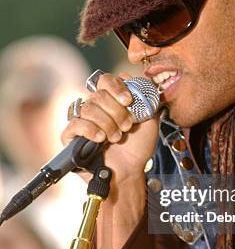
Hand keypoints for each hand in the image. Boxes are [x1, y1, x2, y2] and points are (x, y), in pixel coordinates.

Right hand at [61, 72, 158, 201]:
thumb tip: (137, 77)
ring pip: (88, 108)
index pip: (105, 80)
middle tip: (126, 126)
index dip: (116, 87)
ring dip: (107, 123)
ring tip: (116, 137)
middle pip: (98, 94)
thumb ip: (145, 96)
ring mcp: (82, 121)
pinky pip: (75, 123)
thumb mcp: (149, 118)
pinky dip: (90, 129)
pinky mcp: (71, 136)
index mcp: (111, 100)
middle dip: (116, 111)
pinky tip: (100, 139)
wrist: (130, 171)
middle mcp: (94, 107)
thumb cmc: (138, 146)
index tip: (128, 101)